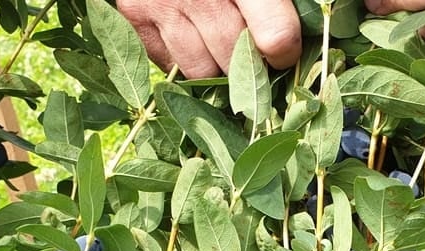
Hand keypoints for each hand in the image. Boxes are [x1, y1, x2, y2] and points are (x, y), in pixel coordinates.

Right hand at [117, 0, 301, 78]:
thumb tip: (291, 39)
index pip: (275, 36)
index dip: (285, 49)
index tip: (284, 49)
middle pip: (236, 58)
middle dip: (247, 59)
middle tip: (249, 44)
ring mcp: (161, 5)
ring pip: (202, 70)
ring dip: (215, 62)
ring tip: (217, 35)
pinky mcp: (133, 16)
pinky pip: (170, 65)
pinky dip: (183, 56)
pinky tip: (188, 30)